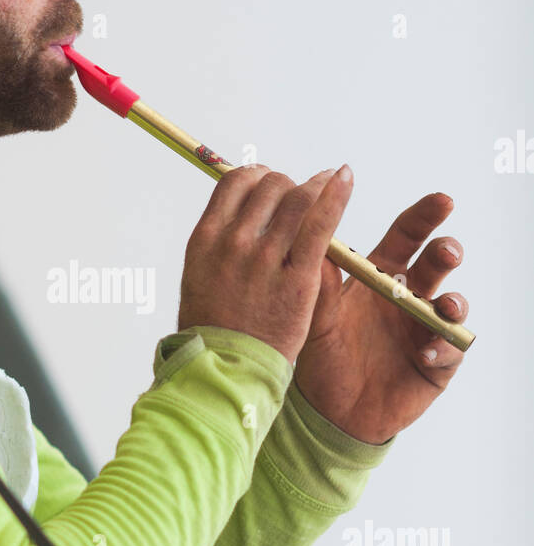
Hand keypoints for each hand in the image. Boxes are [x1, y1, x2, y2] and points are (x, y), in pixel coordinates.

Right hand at [177, 164, 353, 362]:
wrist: (224, 370)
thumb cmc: (214, 328)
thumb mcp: (201, 277)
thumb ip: (220, 244)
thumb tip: (240, 217)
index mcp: (205, 238)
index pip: (234, 182)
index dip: (257, 175)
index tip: (269, 183)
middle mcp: (233, 242)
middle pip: (268, 186)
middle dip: (288, 184)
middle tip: (300, 196)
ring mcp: (265, 259)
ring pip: (296, 198)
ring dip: (314, 187)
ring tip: (328, 183)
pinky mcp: (298, 277)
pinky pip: (320, 223)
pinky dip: (335, 193)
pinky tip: (344, 177)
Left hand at [293, 191, 468, 444]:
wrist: (328, 411)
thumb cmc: (323, 358)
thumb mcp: (317, 319)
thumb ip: (321, 286)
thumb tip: (318, 242)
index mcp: (380, 275)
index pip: (407, 236)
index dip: (425, 216)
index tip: (443, 200)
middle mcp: (408, 296)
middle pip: (436, 263)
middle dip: (446, 252)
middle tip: (445, 251)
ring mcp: (425, 328)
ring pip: (452, 304)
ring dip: (453, 301)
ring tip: (443, 306)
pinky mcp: (436, 363)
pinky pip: (450, 350)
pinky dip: (441, 348)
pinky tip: (424, 353)